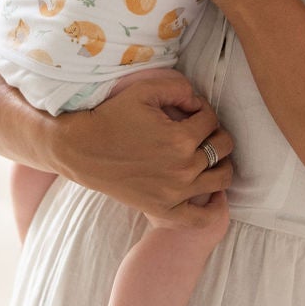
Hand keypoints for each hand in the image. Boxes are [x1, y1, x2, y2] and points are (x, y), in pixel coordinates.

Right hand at [49, 71, 233, 229]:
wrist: (81, 150)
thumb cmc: (111, 117)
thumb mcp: (143, 90)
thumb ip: (178, 87)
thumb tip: (198, 102)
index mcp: (180, 139)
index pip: (211, 119)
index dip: (202, 109)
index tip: (188, 110)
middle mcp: (183, 169)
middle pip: (223, 147)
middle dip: (215, 132)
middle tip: (198, 130)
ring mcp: (175, 193)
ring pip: (222, 178)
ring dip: (221, 162)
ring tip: (206, 154)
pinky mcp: (163, 210)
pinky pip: (201, 218)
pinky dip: (213, 207)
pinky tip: (209, 192)